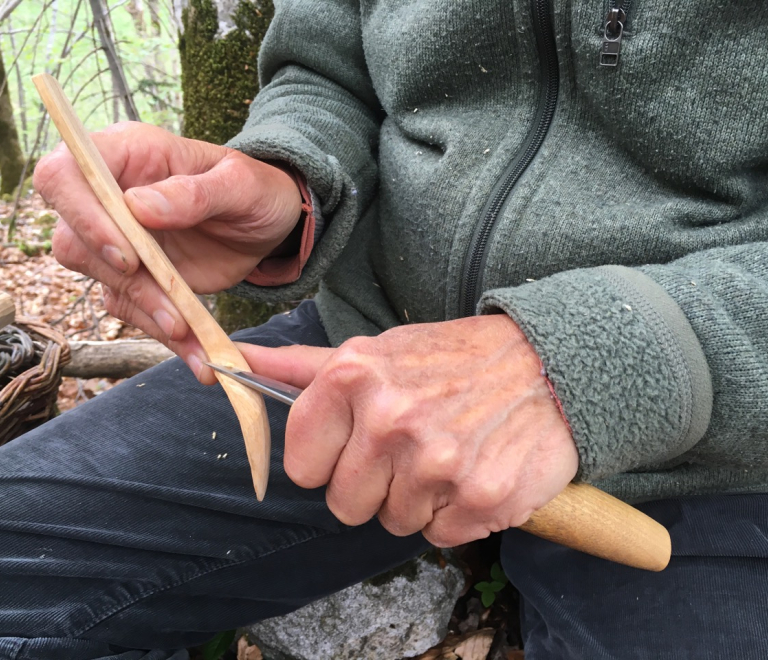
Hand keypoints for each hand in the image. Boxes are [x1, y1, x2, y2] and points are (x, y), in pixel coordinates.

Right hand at [34, 122, 301, 378]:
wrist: (268, 224)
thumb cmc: (255, 189)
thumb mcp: (240, 185)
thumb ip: (195, 193)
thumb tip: (139, 207)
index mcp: (127, 154)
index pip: (64, 176)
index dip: (82, 217)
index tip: (128, 255)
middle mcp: (110, 196)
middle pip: (72, 240)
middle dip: (120, 278)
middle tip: (171, 306)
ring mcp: (119, 239)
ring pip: (102, 282)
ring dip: (146, 310)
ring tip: (190, 332)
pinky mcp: (136, 277)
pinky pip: (132, 309)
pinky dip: (162, 332)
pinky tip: (197, 350)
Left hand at [238, 314, 578, 546]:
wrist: (545, 364)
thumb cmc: (452, 360)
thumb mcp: (377, 350)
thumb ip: (302, 367)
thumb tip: (232, 363)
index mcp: (354, 377)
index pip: (303, 465)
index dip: (331, 459)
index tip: (359, 443)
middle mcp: (391, 419)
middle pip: (345, 505)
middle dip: (374, 483)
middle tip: (412, 447)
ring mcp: (437, 463)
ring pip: (393, 522)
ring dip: (418, 498)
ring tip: (447, 453)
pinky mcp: (481, 499)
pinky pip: (440, 536)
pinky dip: (455, 514)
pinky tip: (473, 472)